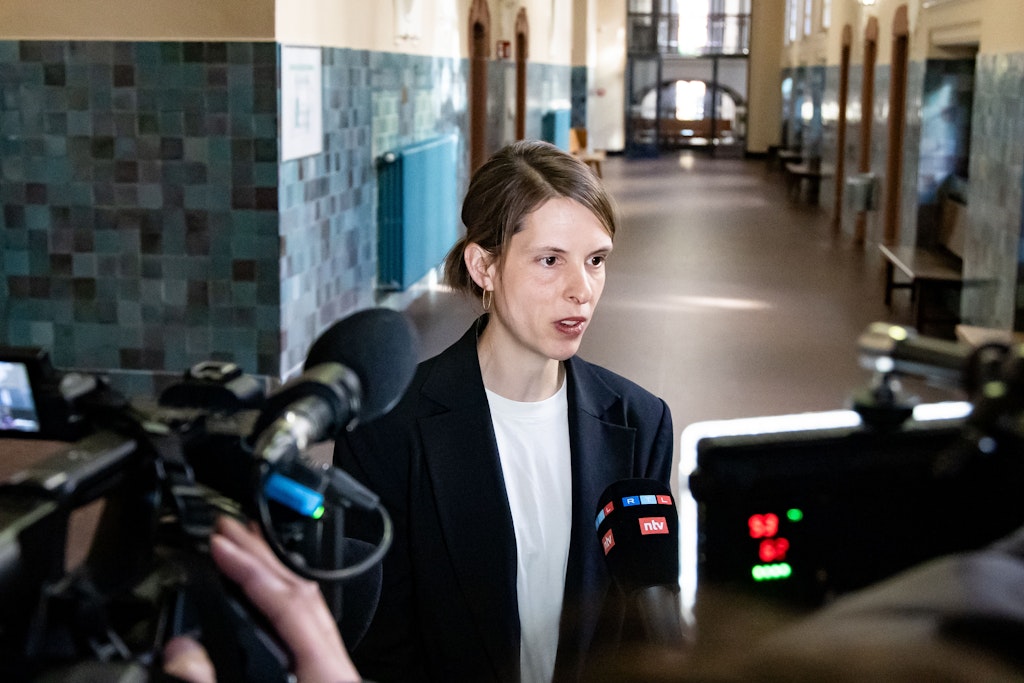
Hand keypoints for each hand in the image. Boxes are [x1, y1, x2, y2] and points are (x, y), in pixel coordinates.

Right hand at [163, 515, 360, 682]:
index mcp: (326, 670)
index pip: (288, 602)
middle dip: (261, 556)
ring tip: (245, 545)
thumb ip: (214, 681)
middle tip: (228, 527)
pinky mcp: (324, 674)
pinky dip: (282, 598)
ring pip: (308, 604)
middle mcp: (336, 663)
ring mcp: (333, 667)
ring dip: (272, 571)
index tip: (220, 545)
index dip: (251, 569)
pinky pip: (307, 622)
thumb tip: (180, 651)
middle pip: (302, 593)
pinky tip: (265, 591)